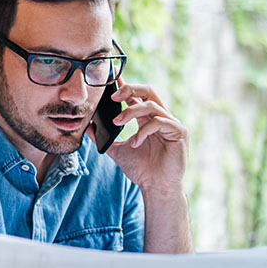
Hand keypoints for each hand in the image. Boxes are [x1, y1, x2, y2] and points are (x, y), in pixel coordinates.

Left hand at [98, 79, 188, 195]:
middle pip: (149, 90)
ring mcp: (172, 124)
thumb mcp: (118, 151)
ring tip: (117, 122)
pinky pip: (159, 122)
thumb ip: (105, 138)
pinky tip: (135, 142)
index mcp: (149, 119)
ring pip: (151, 105)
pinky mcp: (179, 132)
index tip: (112, 79)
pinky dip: (144, 130)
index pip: (138, 95)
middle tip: (114, 95)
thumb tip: (87, 127)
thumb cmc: (142, 171)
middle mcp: (162, 118)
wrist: (156, 188)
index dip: (126, 86)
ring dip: (131, 111)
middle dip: (130, 88)